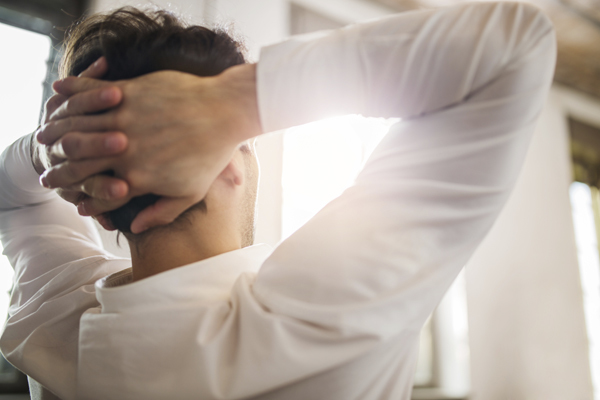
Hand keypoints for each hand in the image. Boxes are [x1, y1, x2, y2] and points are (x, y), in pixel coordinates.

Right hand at [38, 62, 261, 232]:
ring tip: (47, 134)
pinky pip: (90, 92)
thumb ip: (161, 213)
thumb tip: (136, 226)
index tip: (74, 198)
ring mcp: (124, 120)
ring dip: (58, 130)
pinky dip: (72, 91)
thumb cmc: (212, 155)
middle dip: (58, 169)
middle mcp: (124, 151)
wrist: (225, 112)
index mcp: (138, 178)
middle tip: (48, 171)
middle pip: (79, 162)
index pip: (97, 194)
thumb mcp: (190, 193)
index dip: (82, 198)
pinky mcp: (128, 93)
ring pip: (78, 128)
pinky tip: (60, 91)